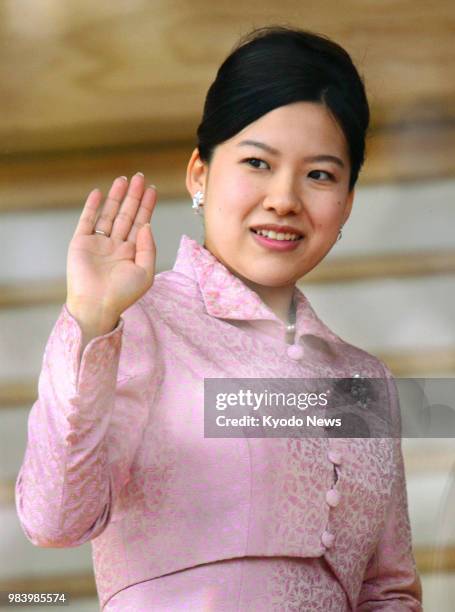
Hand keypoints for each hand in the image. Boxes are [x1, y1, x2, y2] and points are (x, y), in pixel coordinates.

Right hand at [66, 173, 156, 330]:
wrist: (96, 305)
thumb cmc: (123, 294)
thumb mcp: (145, 272)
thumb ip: (149, 248)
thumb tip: (147, 225)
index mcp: (132, 252)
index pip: (141, 223)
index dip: (147, 206)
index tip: (152, 189)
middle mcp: (116, 245)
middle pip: (127, 214)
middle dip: (133, 196)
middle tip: (140, 177)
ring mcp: (99, 243)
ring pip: (109, 214)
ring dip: (116, 196)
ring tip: (123, 179)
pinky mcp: (81, 242)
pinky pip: (88, 220)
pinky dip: (93, 206)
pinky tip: (99, 192)